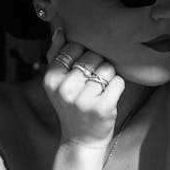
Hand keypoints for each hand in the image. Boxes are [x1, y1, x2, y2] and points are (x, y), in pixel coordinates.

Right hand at [43, 27, 124, 149]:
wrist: (81, 140)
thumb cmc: (72, 107)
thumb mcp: (57, 83)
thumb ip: (56, 55)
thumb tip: (60, 29)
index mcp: (51, 79)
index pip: (73, 46)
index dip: (82, 55)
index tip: (80, 70)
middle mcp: (65, 89)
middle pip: (92, 56)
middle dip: (97, 66)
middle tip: (91, 84)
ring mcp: (83, 100)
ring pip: (107, 68)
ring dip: (108, 77)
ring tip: (99, 91)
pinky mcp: (102, 108)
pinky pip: (119, 82)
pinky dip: (118, 87)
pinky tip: (108, 98)